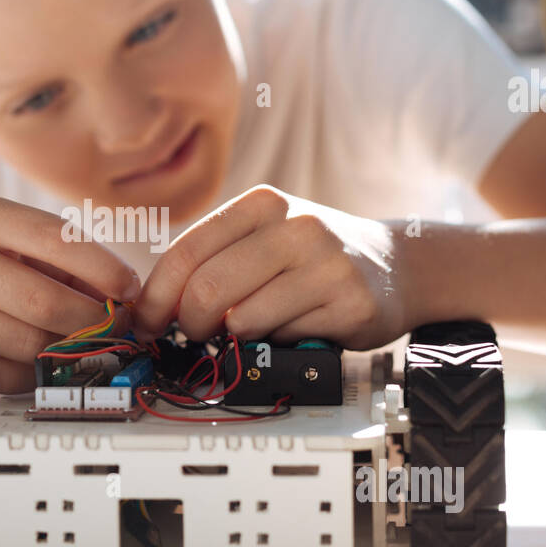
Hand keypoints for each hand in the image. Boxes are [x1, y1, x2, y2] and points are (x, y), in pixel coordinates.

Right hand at [0, 194, 140, 392]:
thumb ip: (43, 257)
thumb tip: (118, 291)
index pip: (55, 239)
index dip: (103, 269)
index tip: (131, 290)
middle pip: (45, 301)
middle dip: (90, 323)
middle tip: (112, 333)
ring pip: (25, 342)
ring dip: (57, 352)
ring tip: (64, 346)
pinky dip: (23, 376)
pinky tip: (21, 363)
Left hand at [133, 185, 407, 348]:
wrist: (399, 266)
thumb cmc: (315, 258)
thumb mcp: (264, 238)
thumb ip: (215, 259)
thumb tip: (154, 304)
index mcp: (262, 203)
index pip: (186, 252)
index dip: (157, 296)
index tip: (146, 322)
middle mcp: (295, 225)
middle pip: (208, 288)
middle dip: (190, 323)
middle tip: (195, 334)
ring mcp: (326, 262)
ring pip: (242, 318)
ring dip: (234, 336)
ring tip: (252, 327)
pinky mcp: (349, 303)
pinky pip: (283, 338)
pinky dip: (275, 343)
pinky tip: (293, 327)